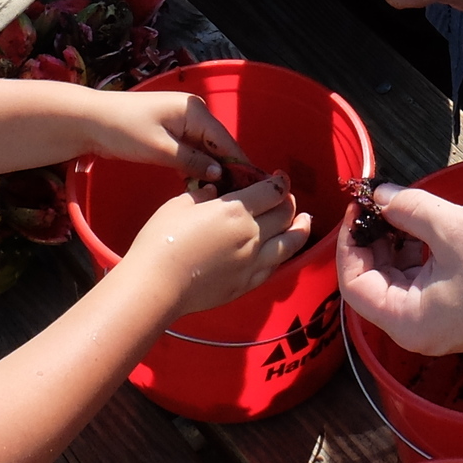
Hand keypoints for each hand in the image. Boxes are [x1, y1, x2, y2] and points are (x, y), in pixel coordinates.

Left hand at [81, 91, 254, 184]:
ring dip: (211, 170)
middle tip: (237, 198)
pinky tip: (201, 185)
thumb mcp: (160, 149)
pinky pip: (191, 150)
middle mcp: (193, 112)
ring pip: (205, 149)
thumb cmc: (123, 130)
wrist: (90, 121)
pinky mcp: (170, 132)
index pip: (225, 140)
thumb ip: (192, 161)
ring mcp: (181, 122)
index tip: (253, 187)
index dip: (239, 164)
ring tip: (222, 196)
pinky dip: (196, 166)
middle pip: (218, 144)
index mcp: (194, 111)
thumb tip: (220, 173)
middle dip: (227, 169)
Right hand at [125, 176, 312, 318]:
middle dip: (289, 202)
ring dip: (300, 228)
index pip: (272, 191)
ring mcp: (253, 262)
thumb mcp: (180, 204)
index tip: (279, 177)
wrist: (157, 285)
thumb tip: (215, 190)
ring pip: (290, 243)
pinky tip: (283, 250)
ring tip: (305, 221)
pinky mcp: (248, 284)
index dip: (280, 181)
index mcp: (236, 210)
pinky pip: (275, 266)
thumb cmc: (162, 240)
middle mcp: (252, 235)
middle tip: (286, 198)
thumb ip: (203, 194)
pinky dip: (284, 254)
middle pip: (286, 214)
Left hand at [337, 184, 462, 355]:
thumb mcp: (454, 228)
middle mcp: (415, 330)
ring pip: (395, 280)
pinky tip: (421, 226)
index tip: (358, 209)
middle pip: (372, 282)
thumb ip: (409, 208)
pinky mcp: (450, 312)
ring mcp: (433, 323)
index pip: (353, 284)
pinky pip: (418, 282)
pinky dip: (413, 254)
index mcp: (407, 321)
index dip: (350, 243)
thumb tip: (380, 195)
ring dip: (392, 244)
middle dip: (371, 240)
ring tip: (401, 208)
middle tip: (377, 202)